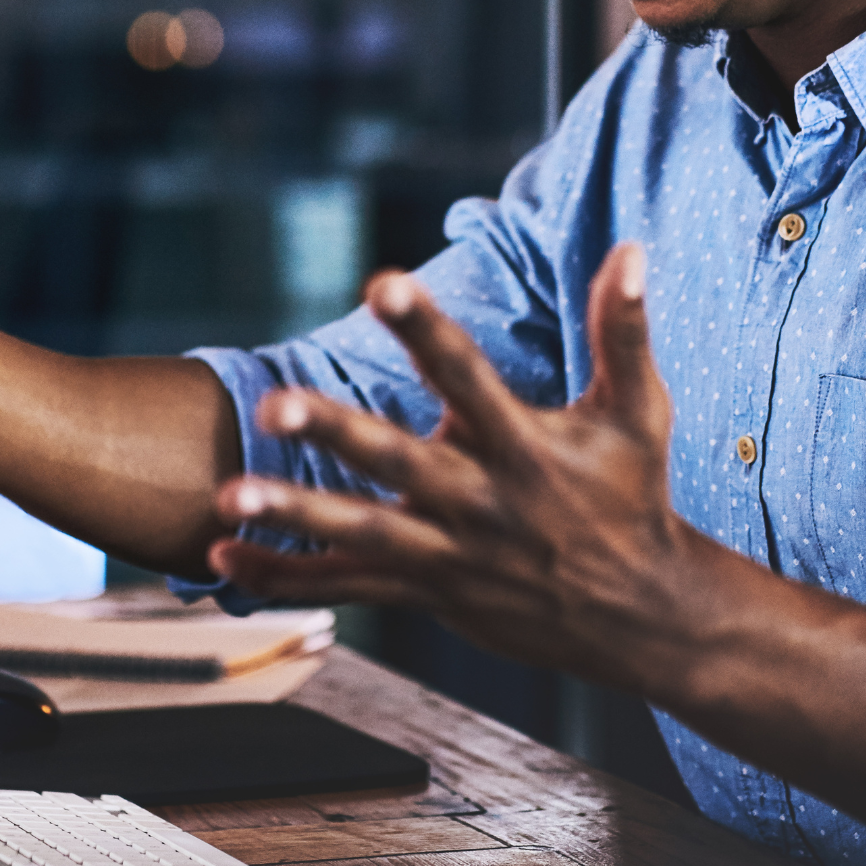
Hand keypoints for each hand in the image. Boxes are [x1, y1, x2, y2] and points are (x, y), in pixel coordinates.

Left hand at [207, 244, 707, 687]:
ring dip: (293, 514)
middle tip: (274, 403)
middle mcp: (481, 502)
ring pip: (361, 535)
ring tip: (228, 495)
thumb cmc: (634, 497)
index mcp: (524, 448)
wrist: (644, 617)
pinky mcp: (428, 594)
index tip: (384, 281)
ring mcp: (450, 555)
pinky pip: (346, 588)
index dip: (425, 329)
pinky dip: (285, 578)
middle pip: (397, 463)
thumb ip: (623, 330)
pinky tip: (221, 559)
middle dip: (335, 433)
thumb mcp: (640, 413)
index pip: (468, 376)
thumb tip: (633, 248)